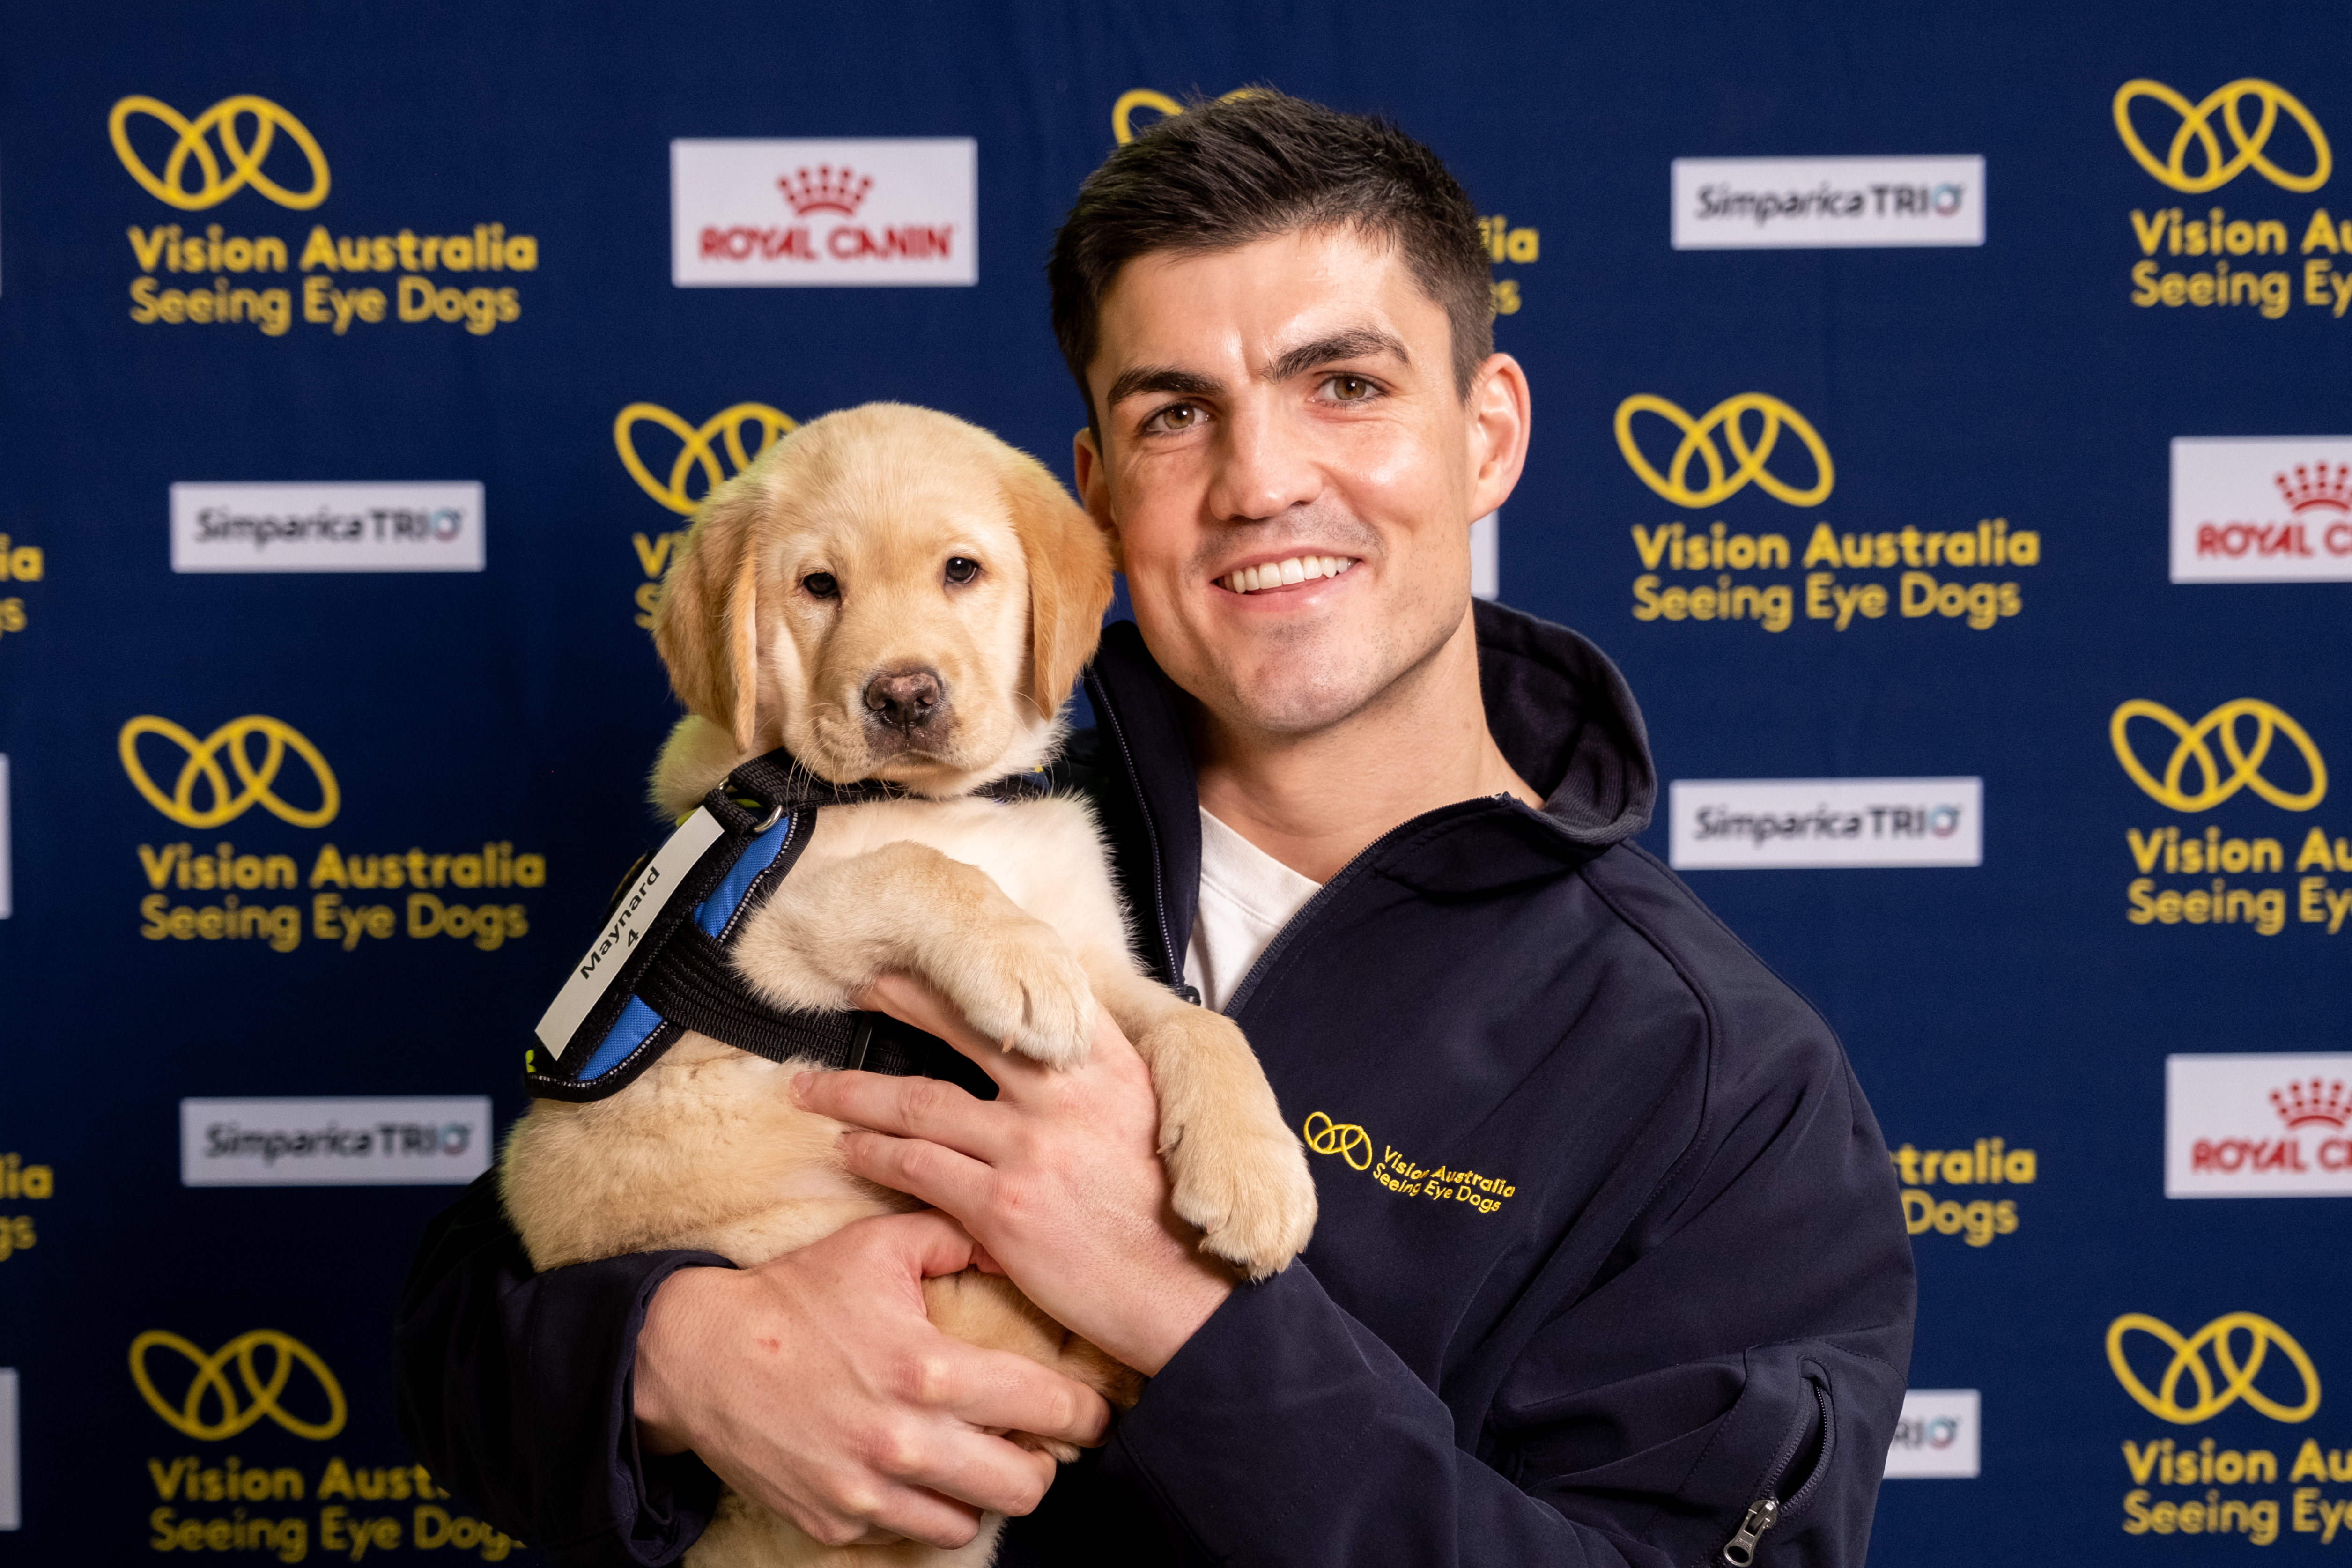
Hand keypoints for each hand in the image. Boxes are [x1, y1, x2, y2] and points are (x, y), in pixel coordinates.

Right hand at [632, 1210, 1110, 1549]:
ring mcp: (866, 1490)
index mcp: (927, 1370)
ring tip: (977, 1460)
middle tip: (1038, 1444)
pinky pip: (905, 1534)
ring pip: (970, 1523)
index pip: (1046, 1410)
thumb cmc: (797, 1294)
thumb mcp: (880, 1246)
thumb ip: (959, 1237)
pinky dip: (920, 1509)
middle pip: (1025, 1487)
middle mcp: (903, 1441)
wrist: (697, 1354)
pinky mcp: (834, 1521)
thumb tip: (1018, 1241)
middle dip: (1043, 1466)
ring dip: (982, 1494)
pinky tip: (913, 1472)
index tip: (1095, 1410)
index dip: (1086, 1413)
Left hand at [795, 973, 1234, 1375]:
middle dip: (902, 999)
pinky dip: (875, 1154)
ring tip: (812, 1087)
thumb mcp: (1154, 1121)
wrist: (1189, 1297)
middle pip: (962, 1028)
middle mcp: (1066, 1095)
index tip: (937, 955)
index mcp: (1109, 1066)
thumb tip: (1055, 1053)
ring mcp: (1030, 1149)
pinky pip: (918, 1168)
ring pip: (919, 1103)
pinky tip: (848, 1149)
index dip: (975, 973)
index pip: (1035, 994)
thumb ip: (1102, 1082)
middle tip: (858, 985)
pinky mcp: (1002, 1208)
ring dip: (855, 1093)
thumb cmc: (1173, 1213)